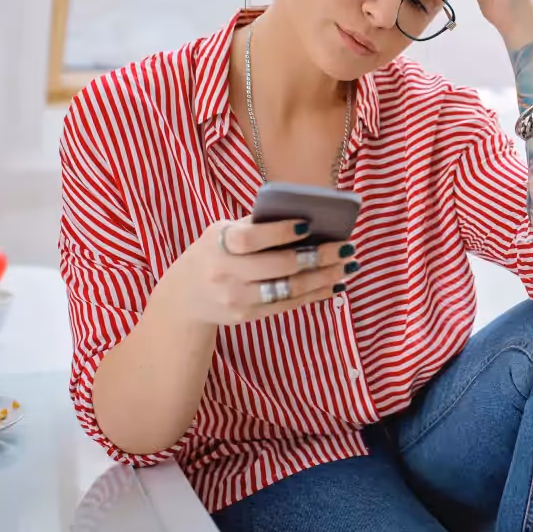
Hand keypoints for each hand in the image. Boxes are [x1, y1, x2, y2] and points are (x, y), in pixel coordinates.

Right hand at [158, 218, 357, 325]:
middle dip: (318, 257)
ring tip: (348, 265)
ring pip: (288, 289)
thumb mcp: (222, 232)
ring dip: (324, 277)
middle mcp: (225, 273)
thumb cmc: (213, 252)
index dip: (280, 232)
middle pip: (279, 267)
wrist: (184, 297)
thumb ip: (255, 225)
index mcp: (219, 244)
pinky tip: (334, 284)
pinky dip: (314, 294)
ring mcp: (236, 299)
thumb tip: (305, 215)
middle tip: (346, 247)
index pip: (250, 239)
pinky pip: (287, 305)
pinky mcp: (246, 316)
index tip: (308, 224)